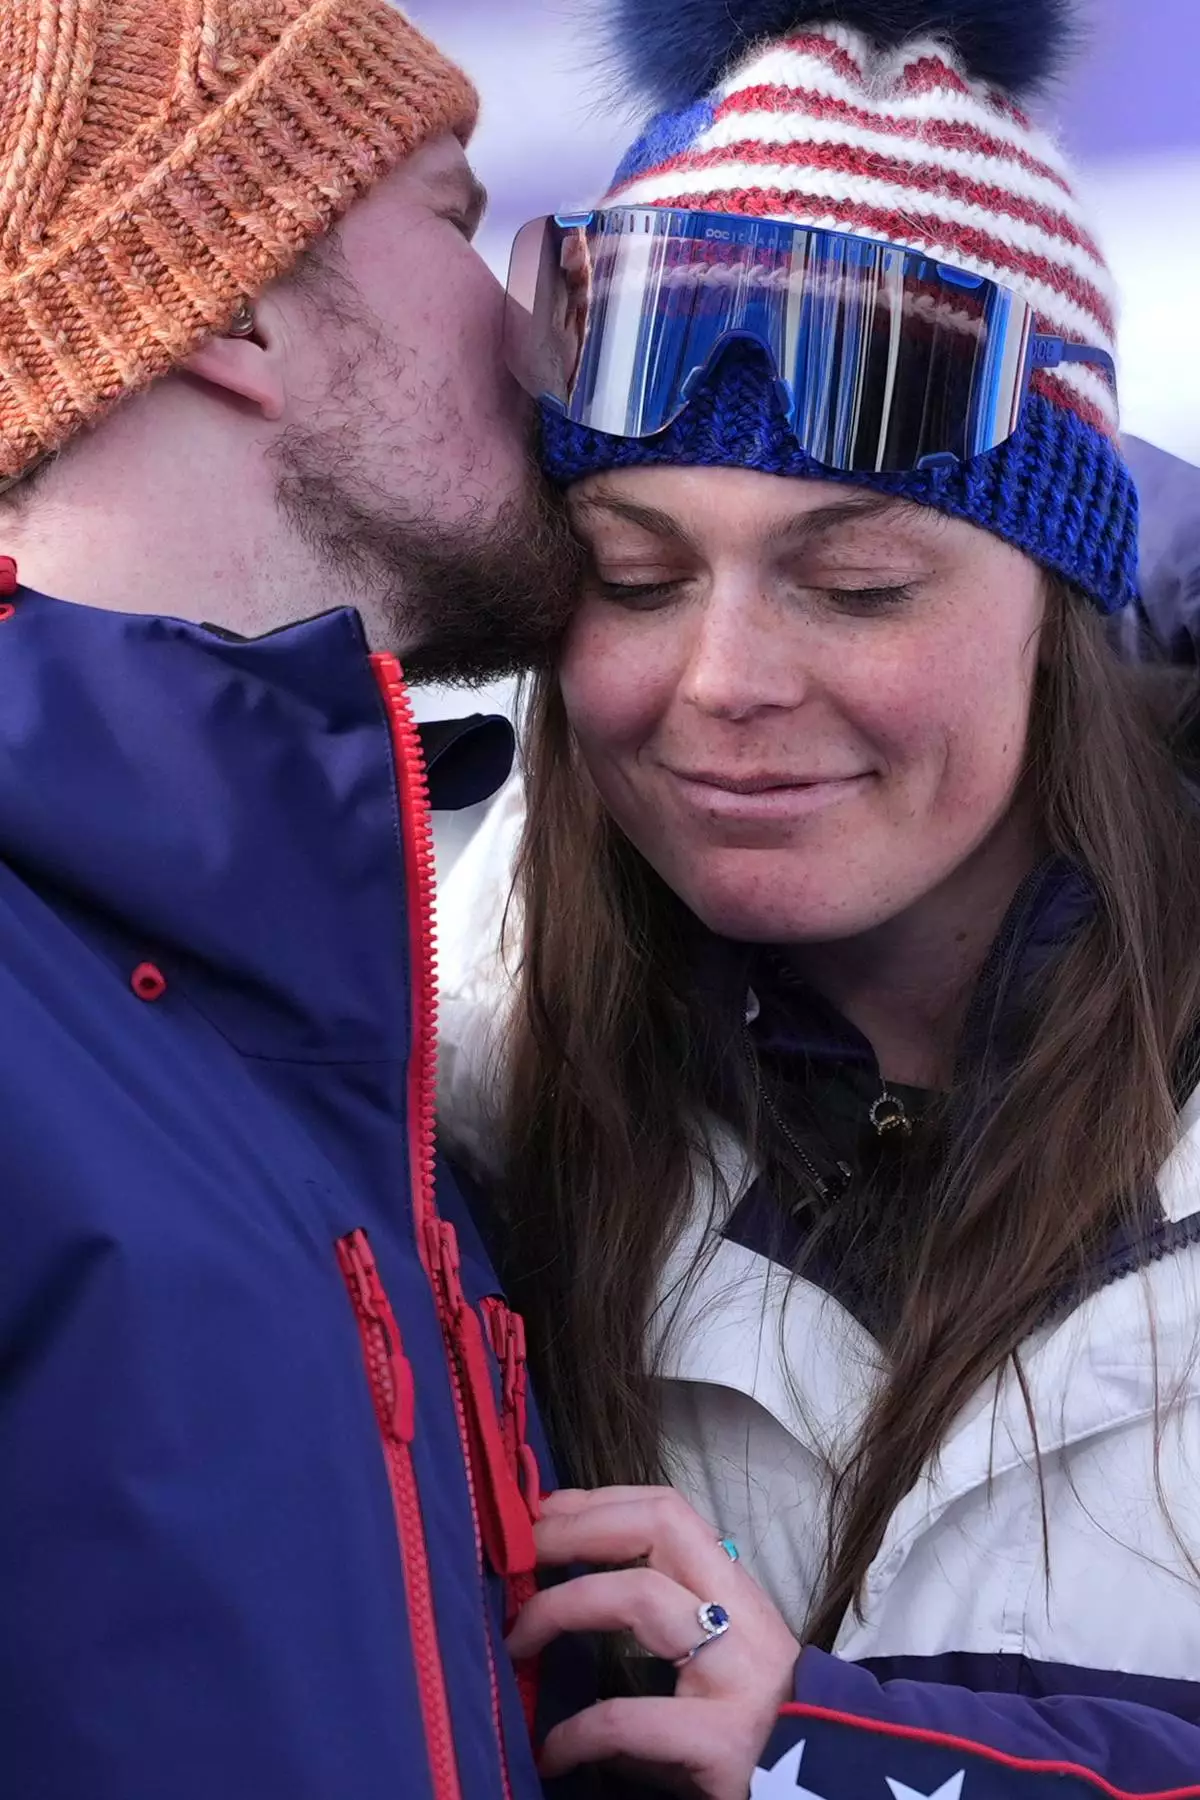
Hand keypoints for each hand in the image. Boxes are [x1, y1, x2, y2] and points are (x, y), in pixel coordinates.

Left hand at [506, 1485, 800, 1799]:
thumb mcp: (715, 1667)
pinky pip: (629, 1718)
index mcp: (736, 1596)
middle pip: (658, 1528)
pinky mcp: (723, 1744)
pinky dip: (577, 1730)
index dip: (599, 1501)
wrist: (827, 1797)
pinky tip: (552, 1751)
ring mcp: (737, 1676)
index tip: (544, 1513)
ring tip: (517, 1639)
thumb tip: (559, 1602)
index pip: (670, 1512)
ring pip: (642, 1596)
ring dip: (563, 1606)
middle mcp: (742, 1620)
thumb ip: (660, 1631)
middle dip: (577, 1528)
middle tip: (520, 1551)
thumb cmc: (757, 1739)